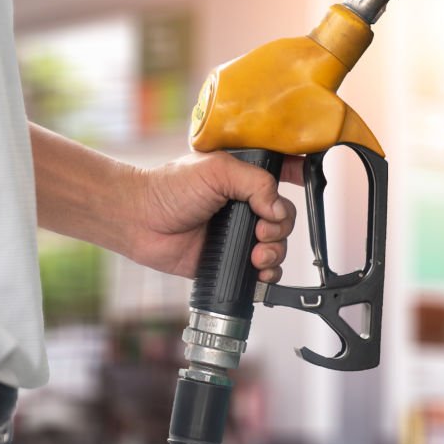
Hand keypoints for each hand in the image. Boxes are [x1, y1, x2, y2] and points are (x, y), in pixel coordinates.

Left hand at [129, 152, 303, 280]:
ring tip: (256, 255)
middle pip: (285, 217)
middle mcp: (245, 205)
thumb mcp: (218, 171)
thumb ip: (256, 183)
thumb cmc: (170, 188)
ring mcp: (238, 233)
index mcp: (245, 178)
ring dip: (276, 251)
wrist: (140, 220)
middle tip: (260, 230)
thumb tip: (279, 210)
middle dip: (280, 227)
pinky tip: (259, 270)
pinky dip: (269, 272)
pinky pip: (262, 269)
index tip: (304, 183)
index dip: (299, 178)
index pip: (283, 174)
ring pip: (278, 244)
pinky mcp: (230, 259)